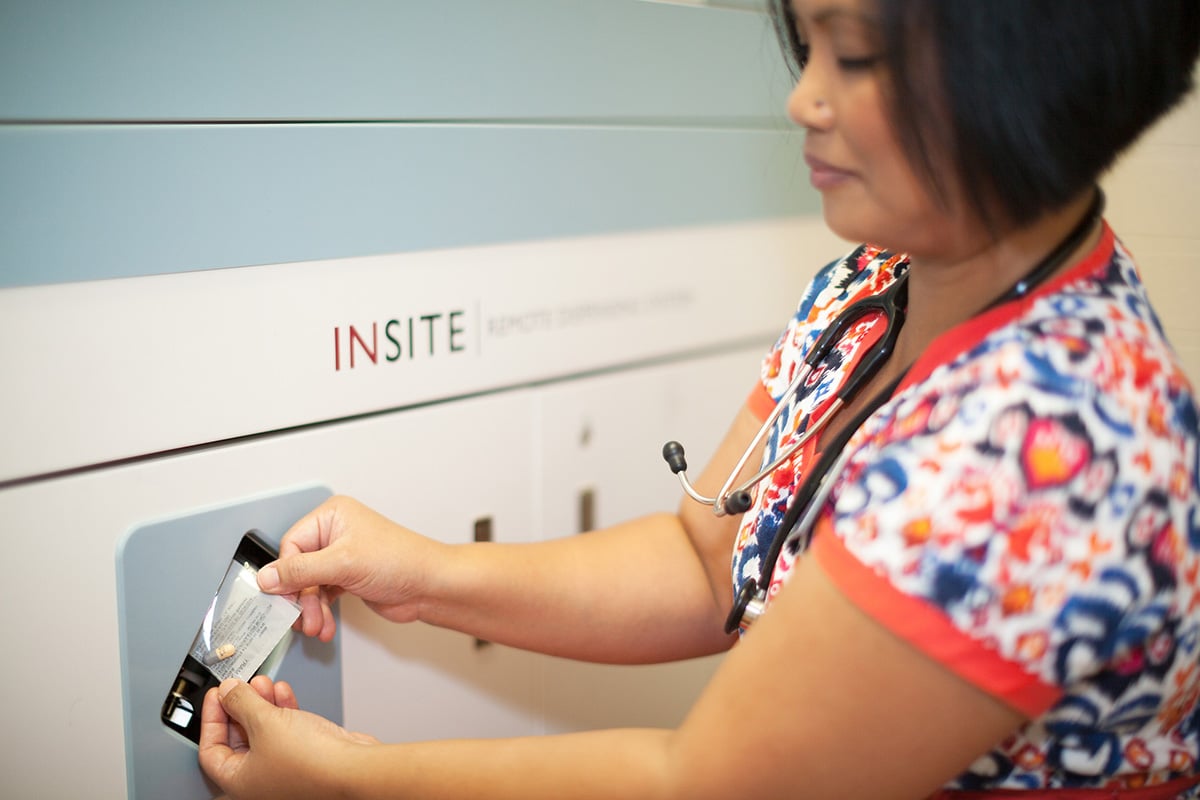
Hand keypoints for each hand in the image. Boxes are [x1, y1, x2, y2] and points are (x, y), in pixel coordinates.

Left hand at [198, 676, 377, 799]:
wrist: (353, 768)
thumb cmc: (311, 763)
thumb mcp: (264, 721)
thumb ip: (241, 702)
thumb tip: (228, 691)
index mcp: (239, 782)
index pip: (211, 749)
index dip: (211, 718)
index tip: (217, 695)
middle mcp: (259, 779)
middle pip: (239, 738)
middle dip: (241, 706)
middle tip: (241, 686)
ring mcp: (283, 768)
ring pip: (264, 731)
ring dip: (262, 703)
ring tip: (264, 683)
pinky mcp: (306, 756)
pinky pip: (286, 730)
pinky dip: (282, 710)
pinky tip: (283, 693)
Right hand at [256, 495, 443, 640]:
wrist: (431, 586)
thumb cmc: (401, 561)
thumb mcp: (343, 564)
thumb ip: (300, 571)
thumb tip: (266, 577)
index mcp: (332, 517)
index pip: (291, 544)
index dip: (285, 574)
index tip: (281, 597)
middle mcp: (336, 534)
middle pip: (298, 568)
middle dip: (300, 598)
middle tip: (302, 618)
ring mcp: (342, 557)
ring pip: (309, 586)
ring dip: (310, 610)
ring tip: (316, 626)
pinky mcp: (349, 578)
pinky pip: (323, 596)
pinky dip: (321, 613)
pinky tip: (324, 626)